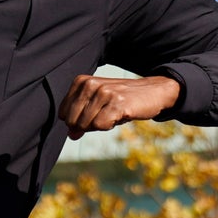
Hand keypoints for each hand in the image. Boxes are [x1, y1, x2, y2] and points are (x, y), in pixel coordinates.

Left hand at [58, 75, 181, 139]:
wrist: (153, 91)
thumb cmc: (123, 100)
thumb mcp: (98, 106)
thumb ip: (80, 118)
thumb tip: (71, 135)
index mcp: (81, 82)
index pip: (64, 114)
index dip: (79, 120)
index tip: (96, 112)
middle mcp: (90, 84)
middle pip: (72, 120)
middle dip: (88, 125)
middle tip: (106, 114)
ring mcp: (103, 92)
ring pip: (85, 124)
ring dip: (101, 125)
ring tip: (115, 113)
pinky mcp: (116, 102)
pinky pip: (101, 125)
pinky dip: (110, 126)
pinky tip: (121, 115)